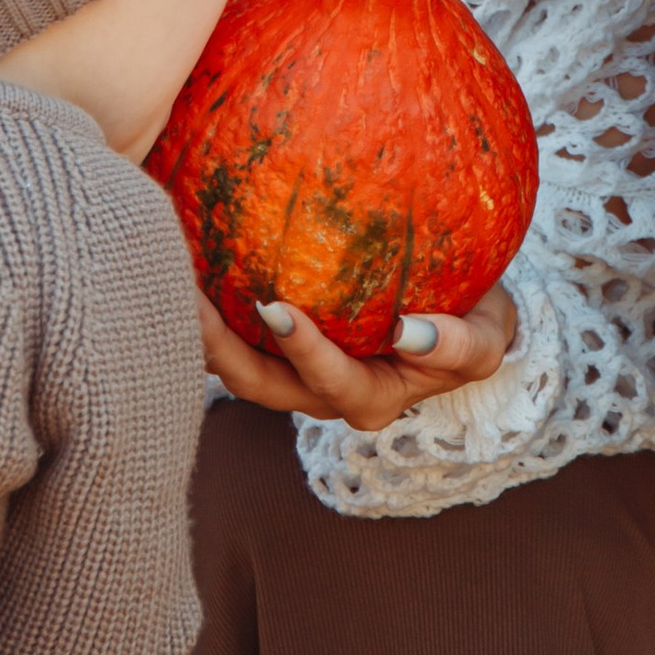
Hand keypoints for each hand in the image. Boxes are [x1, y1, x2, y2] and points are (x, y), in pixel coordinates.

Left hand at [200, 279, 518, 432]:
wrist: (460, 318)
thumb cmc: (474, 323)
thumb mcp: (486, 339)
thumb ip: (459, 344)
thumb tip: (412, 333)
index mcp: (370, 398)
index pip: (326, 380)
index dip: (300, 350)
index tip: (276, 307)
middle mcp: (320, 394)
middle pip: (257, 383)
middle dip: (218, 346)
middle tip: (188, 294)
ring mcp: (292, 374)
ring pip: (233, 363)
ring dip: (199, 328)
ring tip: (168, 274)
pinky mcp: (276, 346)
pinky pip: (233, 333)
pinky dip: (209, 305)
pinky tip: (186, 256)